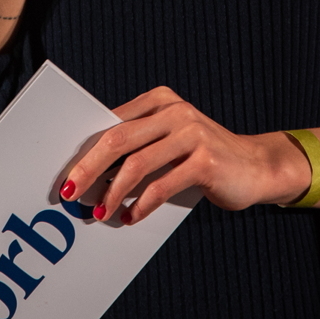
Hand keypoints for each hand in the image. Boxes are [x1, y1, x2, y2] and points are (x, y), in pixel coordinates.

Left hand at [60, 86, 311, 224]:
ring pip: (137, 165)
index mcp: (160, 100)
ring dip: (113, 193)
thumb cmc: (201, 157)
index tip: (64, 172)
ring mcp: (192, 133)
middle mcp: (175, 111)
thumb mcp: (169, 141)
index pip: (112, 122)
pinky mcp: (205, 160)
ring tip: (99, 212)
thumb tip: (90, 171)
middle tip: (68, 192)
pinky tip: (131, 218)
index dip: (85, 149)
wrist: (255, 166)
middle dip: (88, 168)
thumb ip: (138, 145)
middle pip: (117, 139)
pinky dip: (141, 206)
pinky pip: (162, 186)